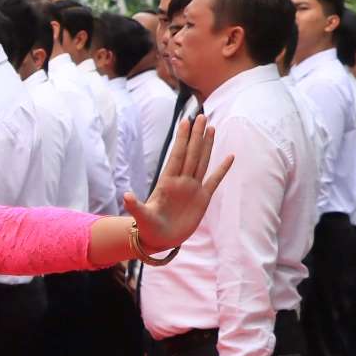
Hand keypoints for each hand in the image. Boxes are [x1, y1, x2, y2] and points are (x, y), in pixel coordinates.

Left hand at [126, 115, 230, 252]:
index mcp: (167, 183)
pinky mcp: (203, 199)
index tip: (185, 121)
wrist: (160, 240)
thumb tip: (126, 196)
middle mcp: (181, 181)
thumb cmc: (149, 228)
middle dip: (196, 135)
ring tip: (211, 128)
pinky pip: (214, 180)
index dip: (182, 139)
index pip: (177, 156)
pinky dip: (222, 169)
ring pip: (202, 161)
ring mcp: (193, 188)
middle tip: (201, 115)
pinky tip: (229, 156)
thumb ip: (135, 206)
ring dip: (207, 145)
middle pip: (191, 153)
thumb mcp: (141, 217)